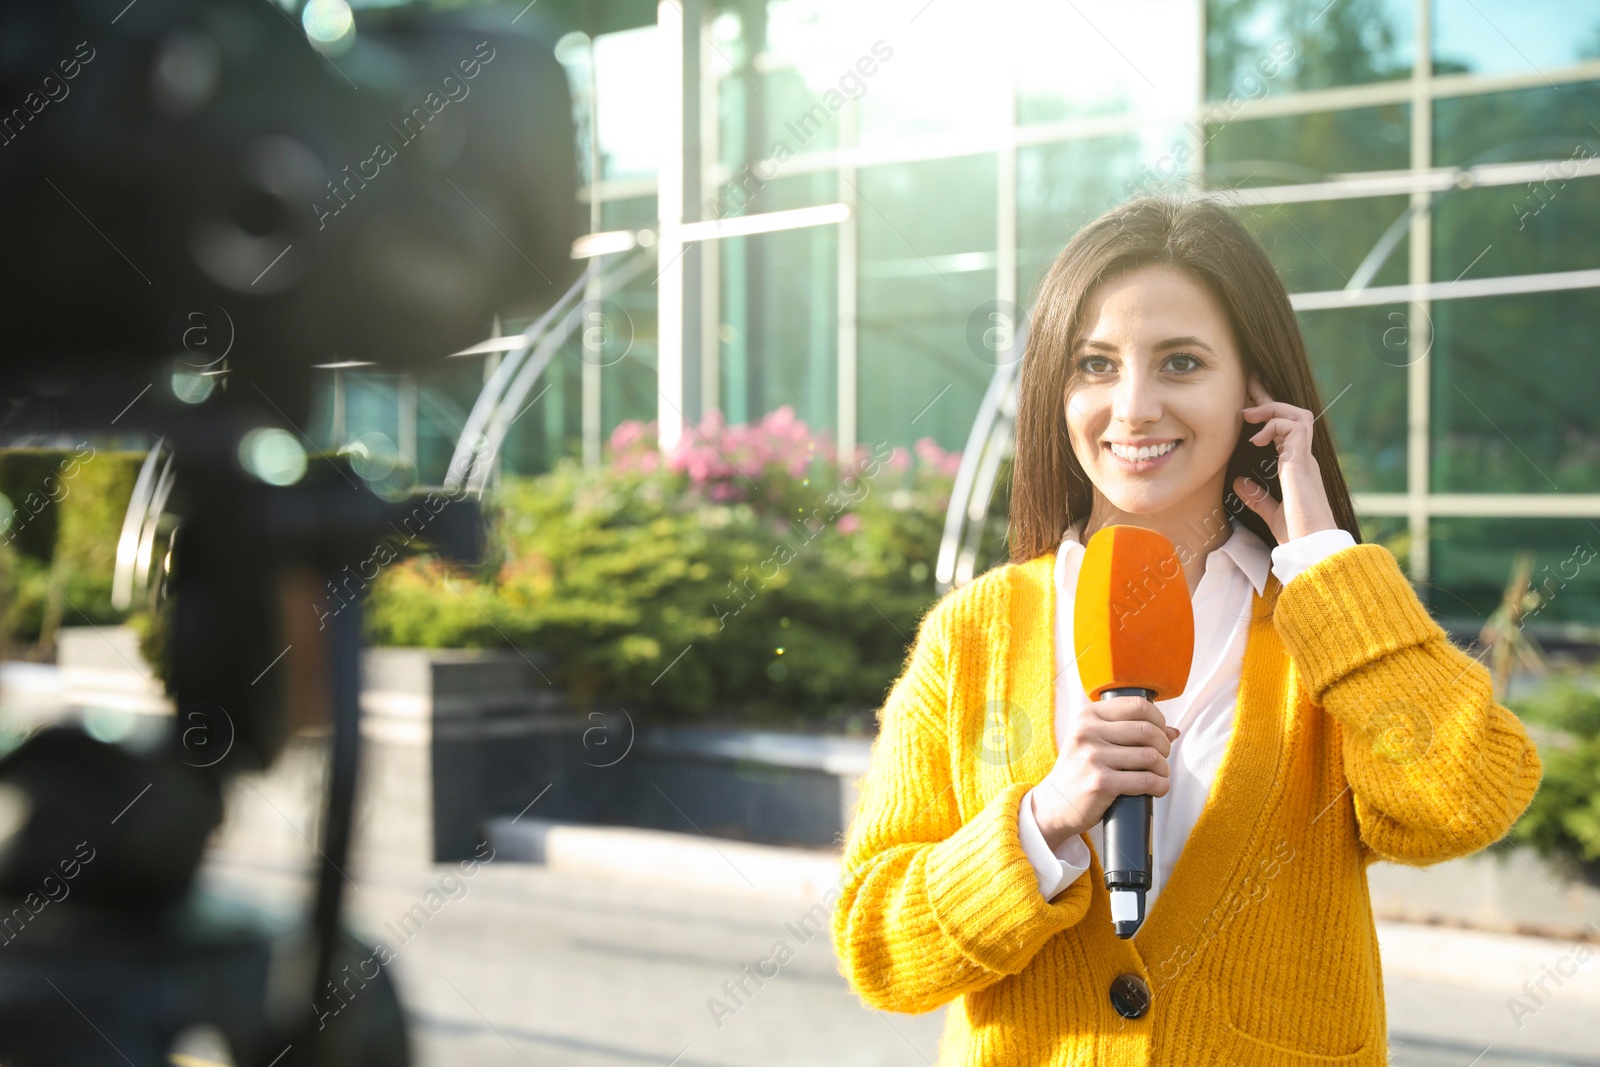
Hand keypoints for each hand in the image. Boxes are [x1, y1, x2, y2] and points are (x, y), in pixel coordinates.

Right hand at [1030, 695, 1179, 852]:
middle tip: (1161, 758)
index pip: (1138, 706)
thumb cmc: (1080, 770)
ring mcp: (1093, 757)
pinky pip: (1146, 780)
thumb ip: (1129, 730)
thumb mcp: (1094, 741)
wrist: (1055, 804)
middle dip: (1164, 746)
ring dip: (1163, 768)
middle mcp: (1088, 732)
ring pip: (1151, 756)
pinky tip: (1157, 788)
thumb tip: (1172, 731)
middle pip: (1148, 730)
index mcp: (1087, 716)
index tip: (1159, 734)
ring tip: (1159, 774)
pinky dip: (1160, 785)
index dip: (1158, 720)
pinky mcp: (1101, 783)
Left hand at [1234, 377, 1339, 543]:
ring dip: (1272, 408)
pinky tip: (1256, 439)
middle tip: (1248, 386)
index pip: (1284, 432)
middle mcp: (1303, 459)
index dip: (1268, 416)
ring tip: (1249, 414)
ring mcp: (1305, 458)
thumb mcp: (1271, 513)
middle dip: (1270, 399)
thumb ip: (1257, 497)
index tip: (1248, 406)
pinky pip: (1295, 426)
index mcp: (1296, 468)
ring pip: (1298, 415)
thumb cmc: (1297, 535)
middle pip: (1293, 416)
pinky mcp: (1302, 461)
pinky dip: (1274, 425)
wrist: (1312, 547)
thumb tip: (1240, 482)